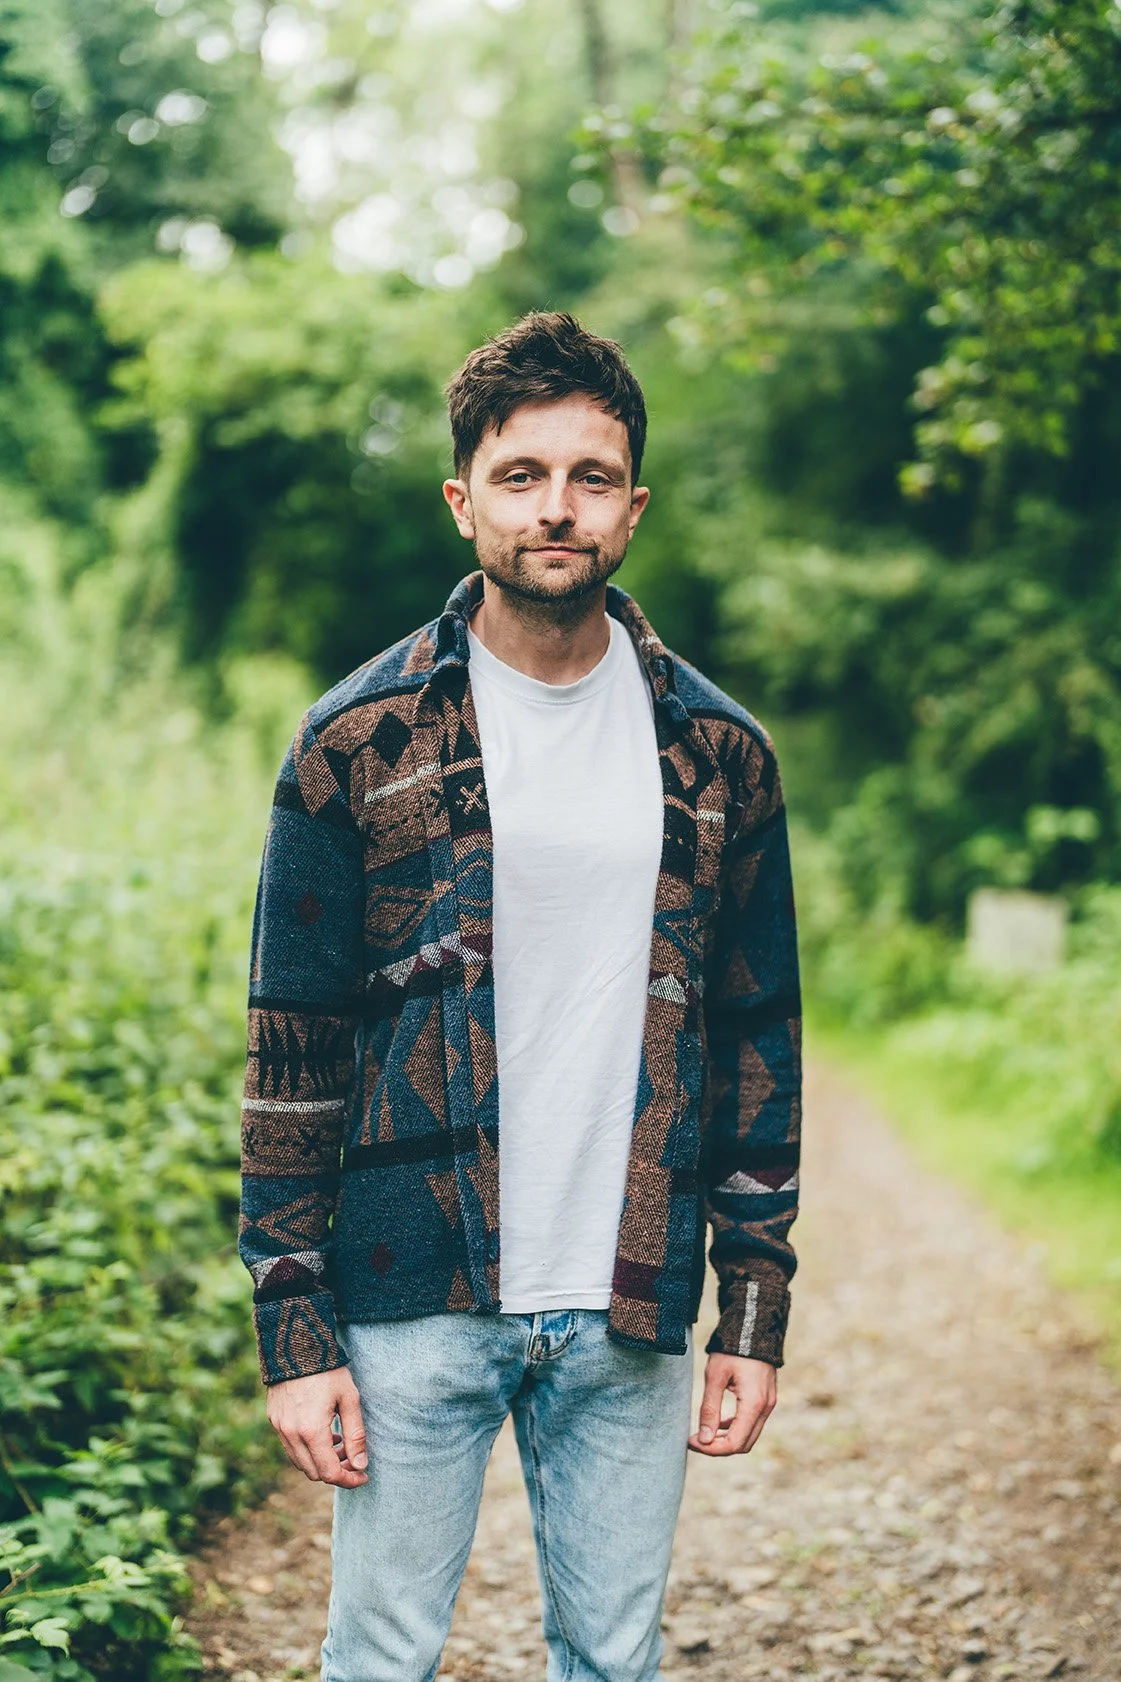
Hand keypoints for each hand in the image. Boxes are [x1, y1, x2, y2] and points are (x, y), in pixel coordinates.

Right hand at [266, 1366, 368, 1486]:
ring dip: (321, 1462)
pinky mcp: (274, 1420)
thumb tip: (360, 1466)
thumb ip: (356, 1435)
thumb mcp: (349, 1399)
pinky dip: (308, 1450)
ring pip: (301, 1462)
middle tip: (353, 1459)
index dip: (348, 1480)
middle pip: (313, 1473)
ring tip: (340, 1444)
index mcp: (311, 1431)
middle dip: (336, 1472)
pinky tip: (324, 1433)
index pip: (329, 1473)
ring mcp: (279, 1428)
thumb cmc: (328, 1370)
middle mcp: (291, 1434)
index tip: (363, 1476)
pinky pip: (291, 1447)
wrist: (296, 1344)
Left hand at [688, 1353, 775, 1455]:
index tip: (691, 1441)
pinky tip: (717, 1422)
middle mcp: (765, 1408)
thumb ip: (710, 1409)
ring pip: (748, 1436)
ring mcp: (768, 1404)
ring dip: (726, 1439)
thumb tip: (704, 1439)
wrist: (753, 1327)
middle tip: (694, 1439)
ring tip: (703, 1432)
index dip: (711, 1449)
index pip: (734, 1443)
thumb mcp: (715, 1376)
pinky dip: (735, 1428)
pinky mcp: (766, 1399)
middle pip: (743, 1444)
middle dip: (718, 1447)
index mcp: (754, 1404)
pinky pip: (751, 1423)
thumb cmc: (732, 1349)